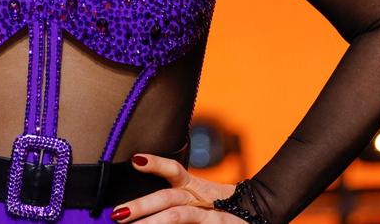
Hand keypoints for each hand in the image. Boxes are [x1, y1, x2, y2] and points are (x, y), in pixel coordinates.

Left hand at [110, 153, 247, 221]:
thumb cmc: (224, 208)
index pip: (175, 170)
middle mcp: (203, 198)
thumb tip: (134, 207)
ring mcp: (213, 215)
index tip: (135, 160)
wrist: (262, 213)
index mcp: (196, 187)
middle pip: (169, 197)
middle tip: (117, 213)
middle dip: (142, 205)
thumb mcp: (200, 196)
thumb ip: (174, 197)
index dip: (156, 164)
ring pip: (179, 216)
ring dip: (154, 221)